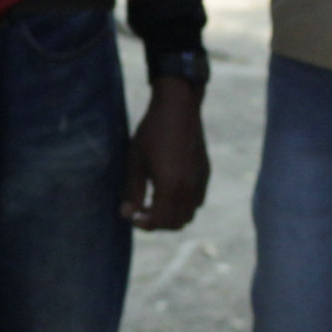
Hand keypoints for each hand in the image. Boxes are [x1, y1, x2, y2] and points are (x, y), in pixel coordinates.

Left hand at [122, 77, 209, 229]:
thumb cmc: (152, 132)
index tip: (133, 216)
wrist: (178, 107)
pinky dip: (184, 204)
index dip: (144, 224)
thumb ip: (132, 191)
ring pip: (189, 213)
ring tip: (155, 202)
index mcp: (170, 185)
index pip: (160, 221)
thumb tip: (126, 215)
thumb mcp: (135, 161)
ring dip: (172, 215)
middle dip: (158, 223)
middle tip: (142, 211)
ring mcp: (200, 180)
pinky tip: (170, 189)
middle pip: (177, 223)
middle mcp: (189, 187)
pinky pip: (198, 200)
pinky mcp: (205, 173)